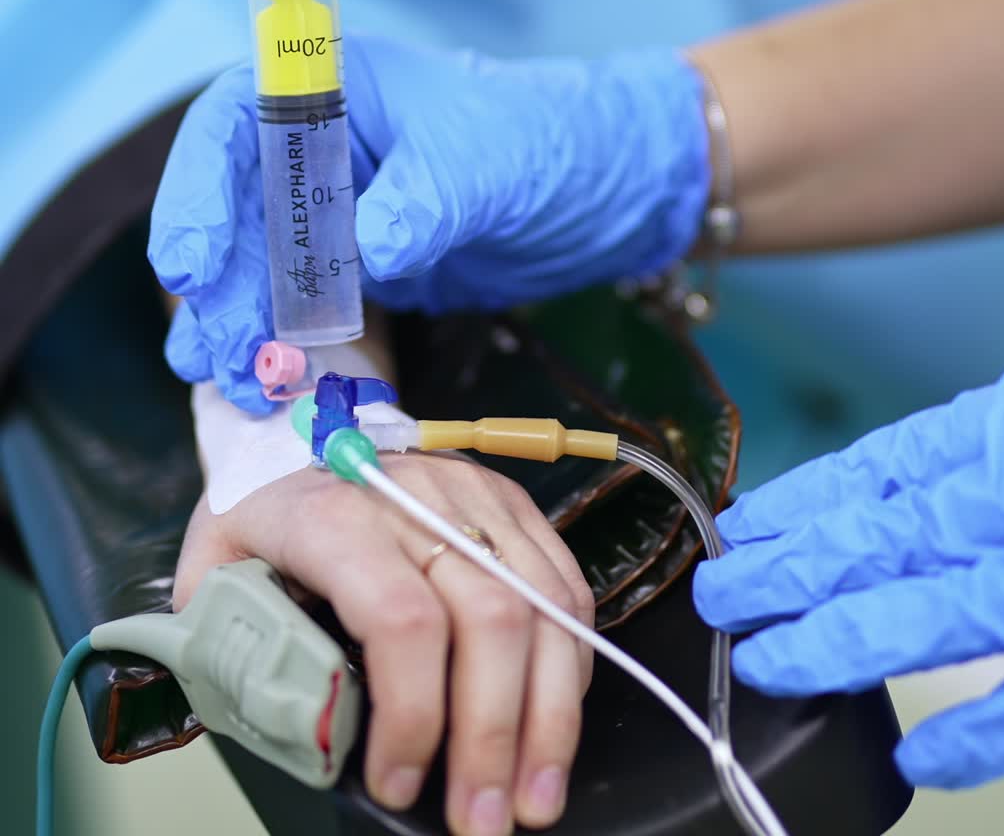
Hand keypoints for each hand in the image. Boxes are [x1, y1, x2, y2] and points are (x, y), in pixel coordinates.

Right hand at [149, 33, 707, 411]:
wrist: (611, 187)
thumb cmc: (551, 140)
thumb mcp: (486, 161)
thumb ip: (423, 202)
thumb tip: (363, 257)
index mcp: (338, 87)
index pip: (233, 123)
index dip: (195, 192)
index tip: (191, 266)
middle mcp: (325, 147)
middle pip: (235, 210)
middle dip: (220, 283)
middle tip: (222, 354)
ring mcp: (343, 210)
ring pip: (263, 267)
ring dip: (246, 326)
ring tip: (246, 383)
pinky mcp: (367, 266)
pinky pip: (307, 305)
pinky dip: (289, 344)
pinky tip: (278, 386)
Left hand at [176, 454, 594, 834]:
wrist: (305, 425)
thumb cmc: (261, 511)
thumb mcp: (214, 574)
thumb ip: (244, 651)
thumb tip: (305, 737)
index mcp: (339, 516)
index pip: (401, 617)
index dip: (414, 712)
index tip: (399, 783)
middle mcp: (422, 498)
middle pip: (490, 618)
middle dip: (495, 734)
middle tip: (484, 822)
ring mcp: (479, 495)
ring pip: (544, 604)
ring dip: (550, 714)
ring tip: (536, 796)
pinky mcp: (515, 502)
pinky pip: (566, 585)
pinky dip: (570, 663)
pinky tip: (554, 724)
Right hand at [693, 292, 1003, 788]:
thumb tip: (963, 720)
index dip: (962, 735)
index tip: (890, 746)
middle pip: (912, 593)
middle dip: (809, 609)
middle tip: (725, 615)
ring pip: (899, 520)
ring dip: (807, 538)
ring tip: (735, 548)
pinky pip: (922, 449)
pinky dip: (855, 475)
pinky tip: (809, 489)